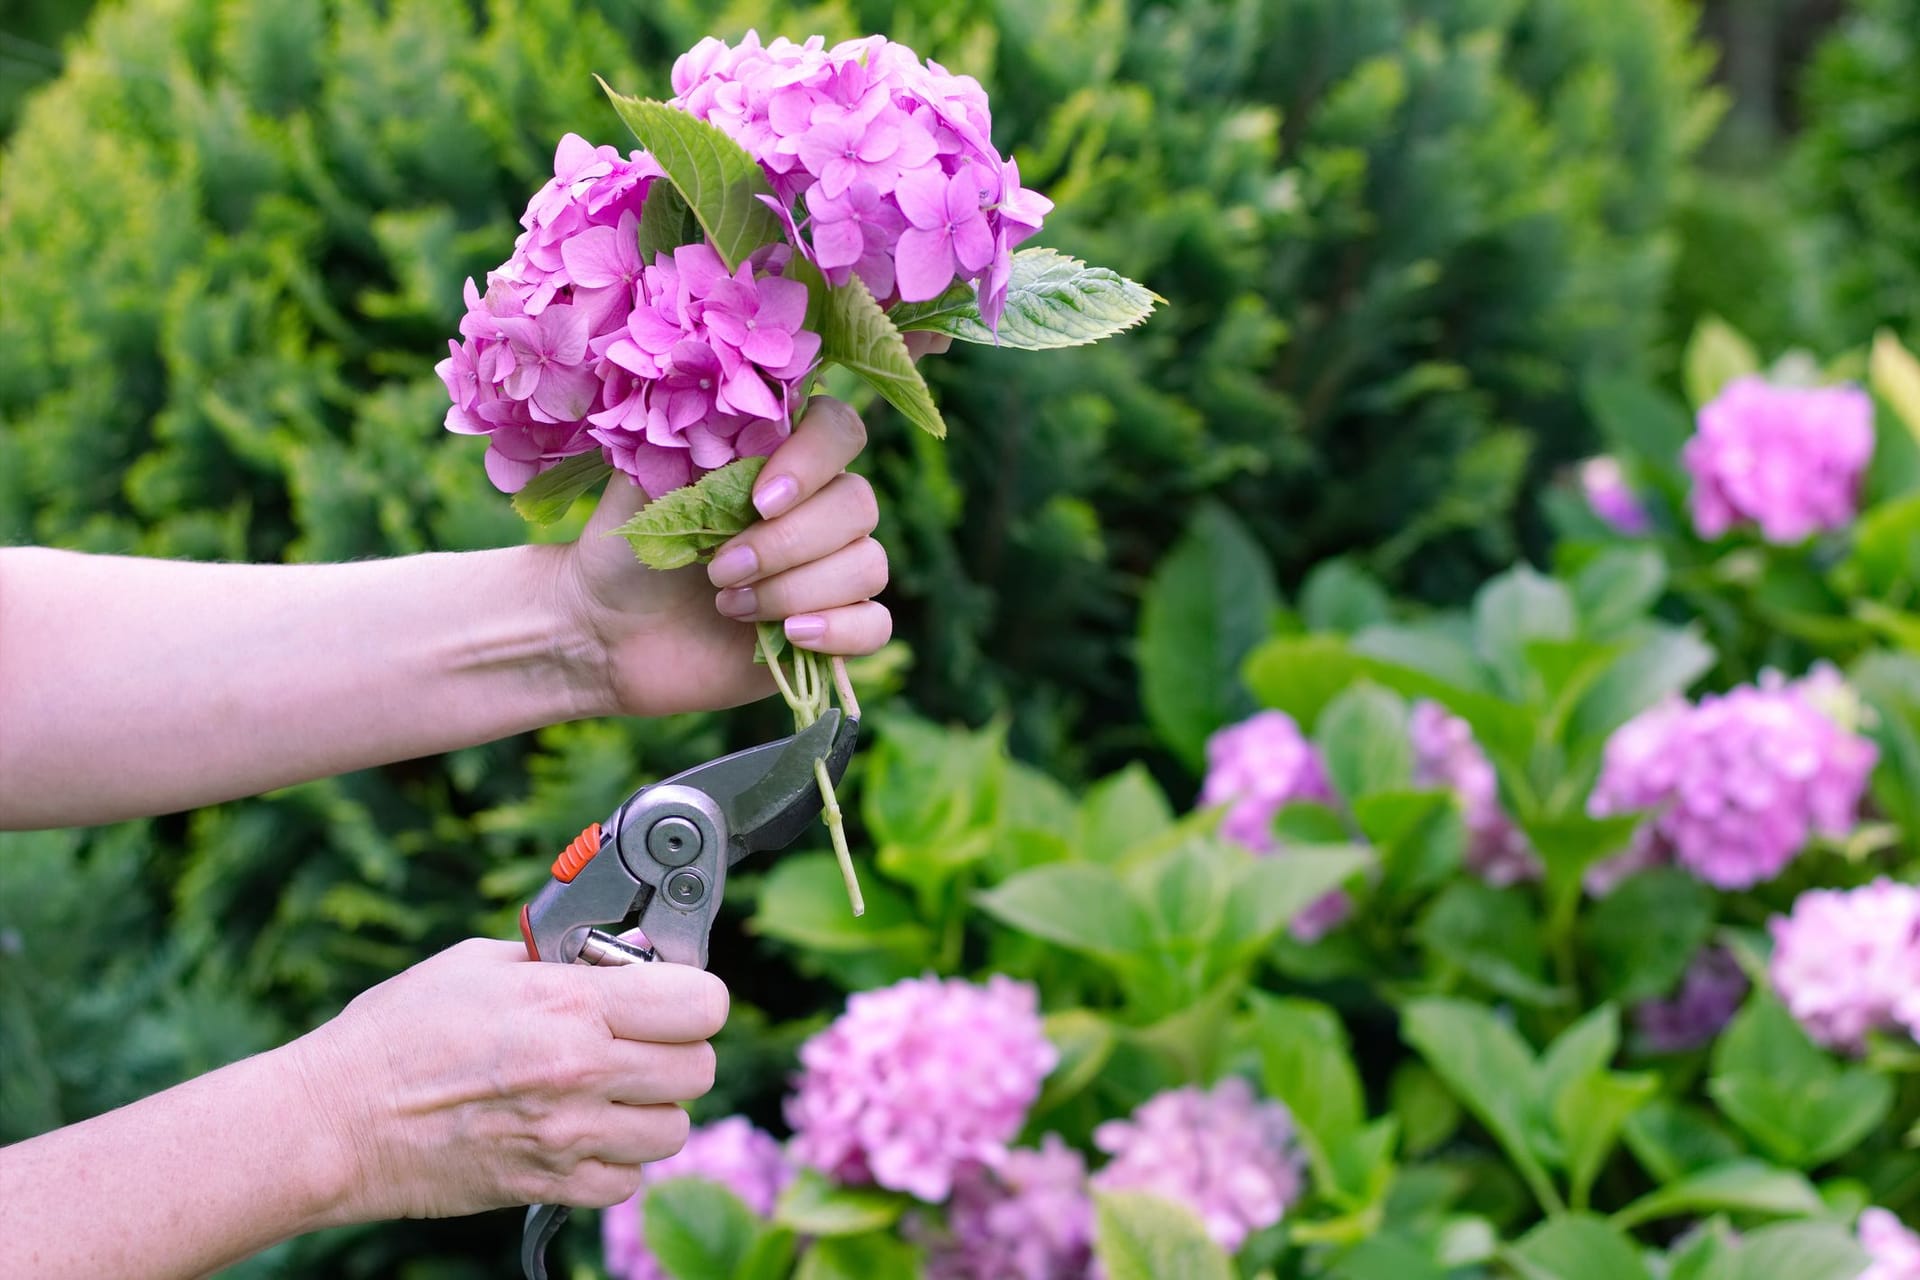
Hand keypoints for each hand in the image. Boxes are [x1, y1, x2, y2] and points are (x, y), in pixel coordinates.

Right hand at [289, 940, 727, 1219]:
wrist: (335, 1122)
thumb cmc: (397, 1034)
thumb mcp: (481, 962)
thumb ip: (561, 960)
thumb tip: (616, 958)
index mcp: (570, 1005)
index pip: (702, 1003)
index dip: (695, 997)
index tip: (672, 995)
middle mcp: (581, 1072)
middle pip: (700, 1068)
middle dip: (678, 1050)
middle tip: (639, 1040)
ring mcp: (569, 1136)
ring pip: (673, 1129)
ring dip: (652, 1108)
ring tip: (607, 1089)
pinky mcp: (549, 1185)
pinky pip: (627, 1180)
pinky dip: (616, 1159)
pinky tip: (580, 1131)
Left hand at [556, 335, 947, 718]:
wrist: (607, 636)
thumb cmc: (627, 553)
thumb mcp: (645, 484)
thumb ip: (689, 434)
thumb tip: (722, 393)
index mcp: (780, 462)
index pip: (839, 431)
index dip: (813, 460)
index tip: (759, 499)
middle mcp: (816, 510)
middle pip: (859, 503)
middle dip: (788, 542)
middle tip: (719, 569)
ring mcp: (831, 571)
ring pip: (867, 564)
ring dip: (797, 589)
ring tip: (729, 606)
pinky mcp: (833, 630)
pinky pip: (876, 623)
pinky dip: (839, 629)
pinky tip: (788, 635)